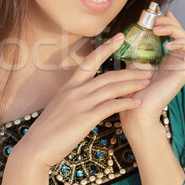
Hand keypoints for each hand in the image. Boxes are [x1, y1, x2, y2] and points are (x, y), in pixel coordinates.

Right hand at [14, 33, 152, 168]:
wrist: (36, 147)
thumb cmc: (48, 131)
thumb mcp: (60, 107)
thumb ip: (74, 98)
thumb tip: (86, 97)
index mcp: (69, 86)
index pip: (90, 60)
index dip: (106, 48)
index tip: (120, 37)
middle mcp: (75, 90)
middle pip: (108, 75)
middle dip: (130, 72)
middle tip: (147, 69)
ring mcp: (80, 103)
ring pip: (112, 89)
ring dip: (132, 85)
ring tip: (147, 83)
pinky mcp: (85, 118)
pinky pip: (110, 106)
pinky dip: (125, 103)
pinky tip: (137, 103)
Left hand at [119, 10, 184, 137]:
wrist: (136, 108)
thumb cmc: (133, 88)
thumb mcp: (134, 61)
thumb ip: (137, 48)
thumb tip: (132, 31)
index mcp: (167, 58)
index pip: (174, 34)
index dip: (169, 21)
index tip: (159, 13)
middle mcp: (176, 61)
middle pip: (182, 34)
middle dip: (170, 22)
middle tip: (155, 21)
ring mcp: (182, 66)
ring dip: (175, 29)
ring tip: (157, 29)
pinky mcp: (184, 71)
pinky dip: (182, 42)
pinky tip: (168, 44)